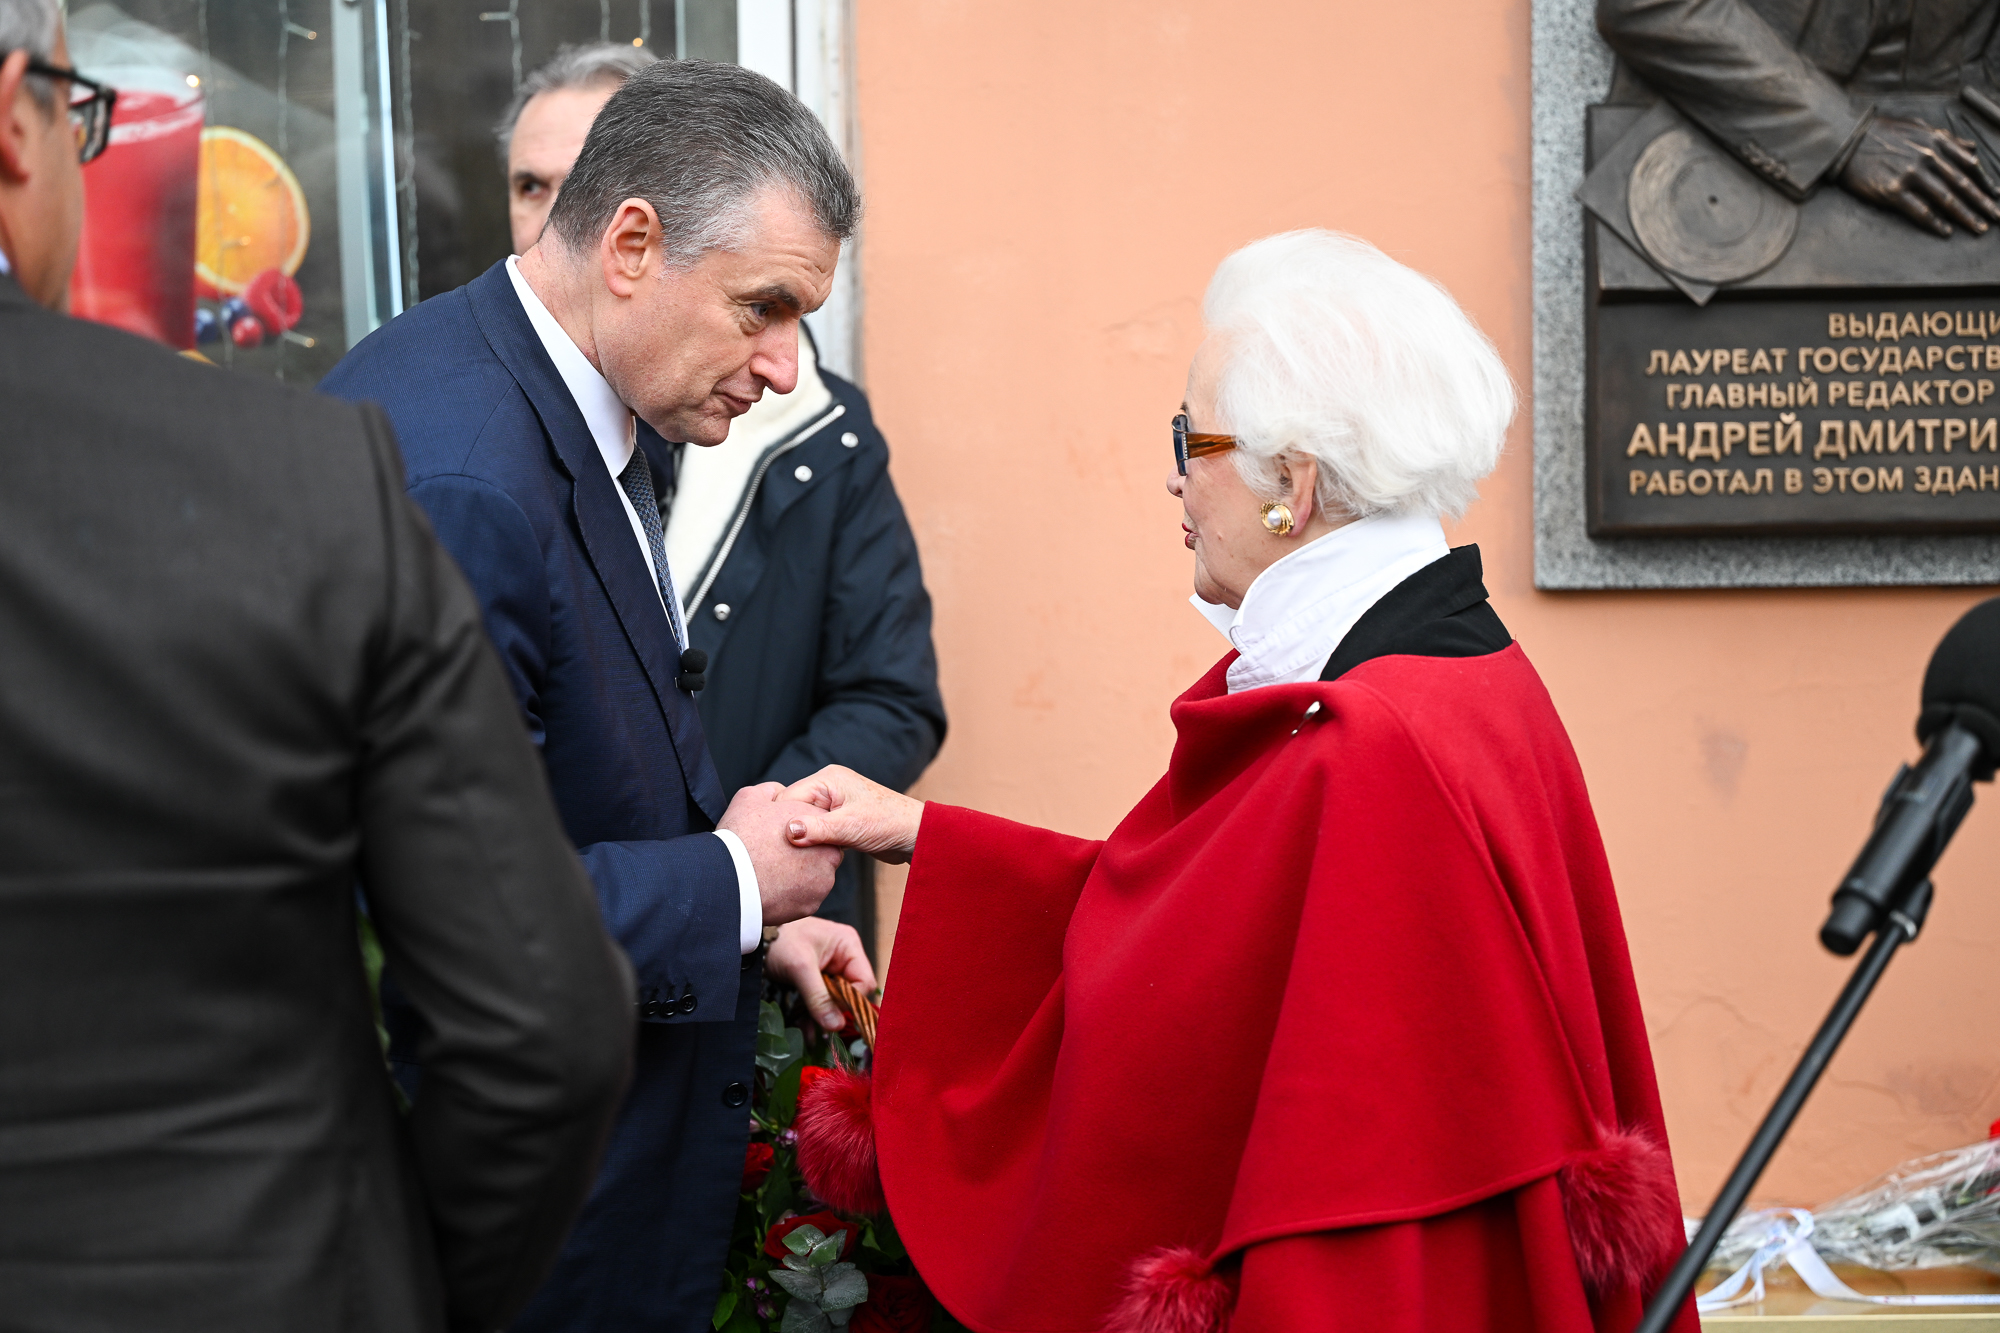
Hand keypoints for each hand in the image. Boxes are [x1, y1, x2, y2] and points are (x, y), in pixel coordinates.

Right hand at [716, 782, 842, 924]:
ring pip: (815, 876)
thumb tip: (780, 793)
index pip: (817, 823)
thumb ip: (773, 791)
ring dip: (799, 875)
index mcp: (816, 822)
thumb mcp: (750, 797)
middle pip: (821, 851)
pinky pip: (805, 897)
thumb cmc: (739, 837)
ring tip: (772, 873)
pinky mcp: (813, 903)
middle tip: (776, 856)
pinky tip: (773, 888)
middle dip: (804, 854)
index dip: (797, 829)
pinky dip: (793, 894)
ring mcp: (823, 880)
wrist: (729, 879)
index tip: (780, 836)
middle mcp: (828, 851)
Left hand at [766, 917, 878, 1030]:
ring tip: (814, 1034)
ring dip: (825, 1017)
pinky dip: (815, 1015)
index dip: (852, 1001)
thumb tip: (837, 1026)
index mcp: (849, 946)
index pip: (864, 982)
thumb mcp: (800, 967)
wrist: (754, 934)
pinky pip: (823, 1001)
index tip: (834, 1015)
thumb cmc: (780, 940)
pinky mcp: (818, 979)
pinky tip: (808, 1033)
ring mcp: (831, 969)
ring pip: (837, 1001)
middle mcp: (844, 957)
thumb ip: (819, 997)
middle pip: (852, 993)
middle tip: (824, 1027)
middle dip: (838, 1011)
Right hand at [779, 765, 922, 863]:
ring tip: (801, 855)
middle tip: (789, 853)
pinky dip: (813, 842)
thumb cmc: (889, 824)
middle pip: (792, 809)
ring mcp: (833, 803)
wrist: (915, 835)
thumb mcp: (850, 827)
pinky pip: (815, 829)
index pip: (787, 798)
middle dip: (790, 830)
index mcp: (827, 779)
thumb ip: (816, 829)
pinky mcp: (839, 819)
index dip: (780, 820)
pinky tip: (813, 856)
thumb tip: (787, 831)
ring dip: (803, 838)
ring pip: (803, 821)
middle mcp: (828, 787)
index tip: (777, 844)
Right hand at [1839, 116, 1999, 236]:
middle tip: (1996, 217)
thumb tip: (1970, 148)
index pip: (1969, 164)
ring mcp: (1911, 175)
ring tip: (1978, 227)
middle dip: (1982, 203)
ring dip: (1965, 216)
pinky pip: (1919, 210)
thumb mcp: (1918, 126)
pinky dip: (1935, 222)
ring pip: (1947, 199)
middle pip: (1963, 184)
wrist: (1846, 139)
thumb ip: (1946, 138)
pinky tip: (1946, 231)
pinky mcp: (1893, 191)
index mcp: (1936, 141)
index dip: (1985, 182)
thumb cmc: (1880, 133)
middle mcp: (1928, 158)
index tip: (1995, 194)